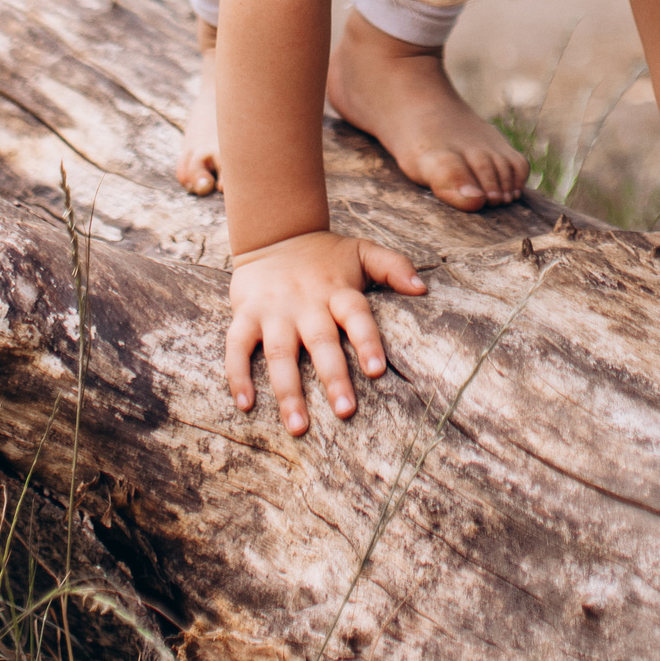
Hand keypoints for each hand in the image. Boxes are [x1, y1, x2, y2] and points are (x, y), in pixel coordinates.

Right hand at [226, 230, 425, 433]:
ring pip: (279, 353)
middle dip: (332, 377)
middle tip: (345, 411)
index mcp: (337, 290)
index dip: (366, 340)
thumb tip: (423, 289)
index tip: (376, 370)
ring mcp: (273, 311)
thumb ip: (392, 266)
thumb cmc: (326, 255)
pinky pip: (237, 346)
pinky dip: (237, 375)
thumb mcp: (362, 251)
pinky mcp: (246, 314)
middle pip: (320, 341)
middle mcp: (306, 303)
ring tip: (298, 426)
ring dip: (287, 390)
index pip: (356, 315)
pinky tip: (245, 405)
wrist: (274, 234)